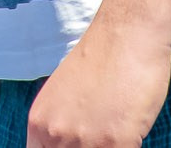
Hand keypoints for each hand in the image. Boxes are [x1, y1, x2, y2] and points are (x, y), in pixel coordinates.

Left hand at [24, 18, 170, 147]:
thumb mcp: (62, 96)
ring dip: (108, 147)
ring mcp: (85, 141)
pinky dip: (130, 146)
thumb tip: (65, 144)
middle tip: (100, 139)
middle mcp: (55, 135)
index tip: (75, 145)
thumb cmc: (99, 59)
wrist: (125, 34)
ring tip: (115, 130)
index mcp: (39, 124)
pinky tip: (131, 133)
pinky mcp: (117, 143)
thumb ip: (59, 126)